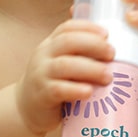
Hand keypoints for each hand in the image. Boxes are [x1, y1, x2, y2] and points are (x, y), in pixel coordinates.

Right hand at [16, 19, 113, 133]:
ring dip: (90, 69)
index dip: (87, 27)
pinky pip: (58, 89)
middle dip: (93, 45)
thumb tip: (108, 38)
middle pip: (68, 42)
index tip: (107, 34)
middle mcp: (43, 55)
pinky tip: (89, 92)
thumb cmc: (52, 83)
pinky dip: (75, 89)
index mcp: (50, 44)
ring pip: (65, 65)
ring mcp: (41, 75)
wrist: (25, 108)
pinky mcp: (42, 95)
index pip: (67, 28)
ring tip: (108, 76)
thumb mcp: (60, 63)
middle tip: (111, 54)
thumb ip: (78, 52)